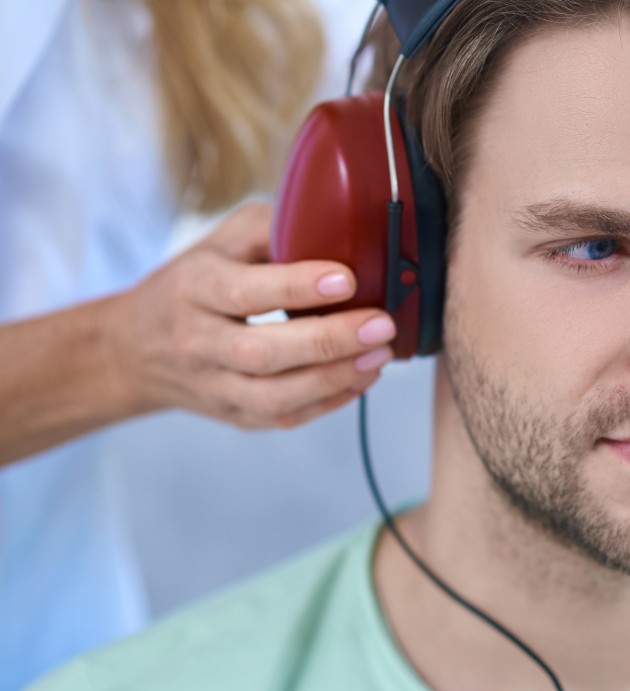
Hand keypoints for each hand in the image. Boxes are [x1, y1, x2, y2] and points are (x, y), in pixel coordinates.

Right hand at [110, 203, 396, 428]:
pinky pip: (284, 417)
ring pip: (273, 396)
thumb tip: (338, 224)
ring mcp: (214, 385)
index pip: (243, 291)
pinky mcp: (233, 415)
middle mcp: (198, 342)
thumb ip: (273, 230)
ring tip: (380, 354)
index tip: (348, 279)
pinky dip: (329, 401)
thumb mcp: (220, 241)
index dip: (296, 287)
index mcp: (193, 288)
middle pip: (261, 352)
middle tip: (381, 325)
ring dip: (334, 379)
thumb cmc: (195, 284)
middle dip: (328, 341)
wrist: (136, 348)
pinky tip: (362, 377)